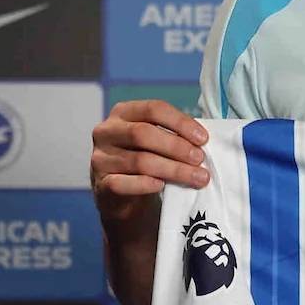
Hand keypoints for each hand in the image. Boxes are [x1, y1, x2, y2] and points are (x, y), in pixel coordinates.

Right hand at [89, 99, 209, 218]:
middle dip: (177, 146)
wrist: (121, 196)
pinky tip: (162, 186)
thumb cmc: (144, 160)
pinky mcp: (100, 184)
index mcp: (123, 112)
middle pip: (143, 133)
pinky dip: (146, 184)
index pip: (153, 109)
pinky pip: (124, 184)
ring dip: (173, 169)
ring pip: (140, 161)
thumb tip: (202, 141)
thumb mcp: (154, 140)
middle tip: (199, 159)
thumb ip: (172, 134)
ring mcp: (101, 158)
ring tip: (196, 177)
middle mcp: (107, 131)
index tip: (203, 139)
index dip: (180, 122)